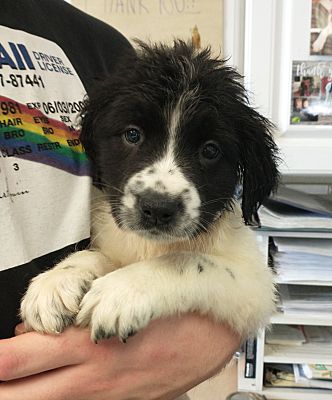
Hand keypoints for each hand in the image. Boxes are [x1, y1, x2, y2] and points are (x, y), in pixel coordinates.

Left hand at [0, 314, 239, 399]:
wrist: (215, 332)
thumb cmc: (176, 305)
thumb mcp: (129, 290)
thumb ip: (77, 308)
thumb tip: (35, 327)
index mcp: (91, 342)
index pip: (18, 357)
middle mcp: (93, 377)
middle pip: (21, 395)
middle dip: (0, 386)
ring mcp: (108, 398)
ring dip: (20, 395)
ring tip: (11, 384)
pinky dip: (53, 398)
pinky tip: (49, 388)